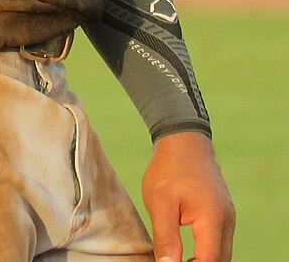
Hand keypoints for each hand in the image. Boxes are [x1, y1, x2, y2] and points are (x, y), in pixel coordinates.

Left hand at [142, 131, 234, 261]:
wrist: (183, 138)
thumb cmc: (169, 167)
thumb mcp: (160, 202)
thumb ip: (166, 238)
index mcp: (213, 219)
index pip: (209, 261)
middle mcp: (226, 221)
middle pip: (220, 261)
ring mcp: (227, 217)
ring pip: (221, 253)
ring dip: (204, 260)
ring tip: (178, 260)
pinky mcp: (223, 213)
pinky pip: (219, 241)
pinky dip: (207, 252)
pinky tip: (187, 252)